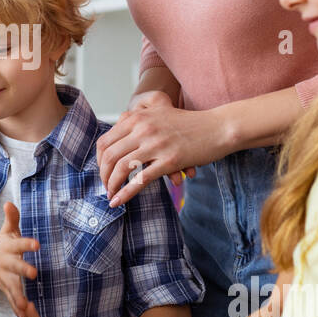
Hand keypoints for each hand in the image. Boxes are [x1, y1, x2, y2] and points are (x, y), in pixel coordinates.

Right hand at [0, 201, 37, 316]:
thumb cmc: (3, 247)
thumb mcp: (7, 232)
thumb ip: (12, 218)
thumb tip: (9, 203)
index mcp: (9, 248)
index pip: (19, 244)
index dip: (27, 244)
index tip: (37, 244)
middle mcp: (6, 264)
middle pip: (15, 266)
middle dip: (23, 270)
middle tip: (33, 273)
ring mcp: (5, 278)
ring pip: (12, 287)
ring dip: (18, 296)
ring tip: (26, 305)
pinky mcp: (7, 290)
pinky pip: (12, 300)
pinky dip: (17, 309)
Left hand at [95, 101, 229, 208]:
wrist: (218, 127)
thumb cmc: (189, 124)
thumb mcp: (159, 114)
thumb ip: (137, 122)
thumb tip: (117, 142)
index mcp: (137, 117)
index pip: (104, 142)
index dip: (99, 161)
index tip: (104, 172)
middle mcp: (143, 128)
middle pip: (109, 156)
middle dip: (103, 176)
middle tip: (106, 187)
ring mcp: (156, 144)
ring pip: (121, 169)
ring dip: (112, 186)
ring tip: (112, 196)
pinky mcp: (170, 160)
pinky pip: (140, 180)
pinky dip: (126, 194)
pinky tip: (119, 202)